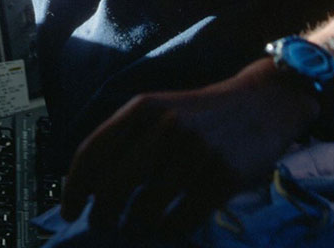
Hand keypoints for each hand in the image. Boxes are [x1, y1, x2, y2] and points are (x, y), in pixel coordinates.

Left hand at [60, 57, 316, 237]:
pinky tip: (166, 229)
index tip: (69, 210)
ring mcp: (196, 152)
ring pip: (145, 211)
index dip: (74, 188)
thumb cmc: (202, 113)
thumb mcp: (161, 109)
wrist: (264, 101)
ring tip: (135, 228)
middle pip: (113, 188)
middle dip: (102, 215)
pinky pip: (181, 221)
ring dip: (134, 228)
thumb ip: (129, 139)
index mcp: (142, 108)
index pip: (93, 152)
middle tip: (103, 226)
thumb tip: (92, 189)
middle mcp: (165, 126)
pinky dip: (167, 232)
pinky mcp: (223, 177)